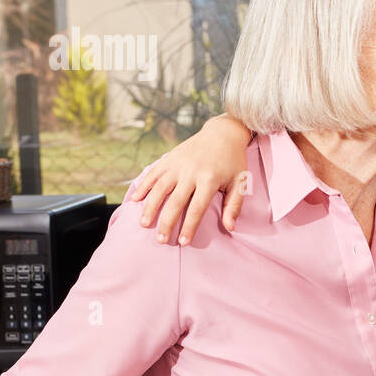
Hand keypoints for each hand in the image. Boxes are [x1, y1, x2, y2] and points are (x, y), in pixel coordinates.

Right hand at [125, 114, 252, 244]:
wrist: (223, 133)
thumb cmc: (233, 162)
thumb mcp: (240, 183)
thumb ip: (234, 206)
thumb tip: (230, 228)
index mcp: (209, 179)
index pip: (197, 208)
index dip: (189, 226)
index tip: (183, 242)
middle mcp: (191, 172)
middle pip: (175, 201)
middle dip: (167, 222)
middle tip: (161, 240)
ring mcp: (178, 164)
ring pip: (160, 188)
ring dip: (150, 207)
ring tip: (144, 224)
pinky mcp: (169, 158)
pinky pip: (153, 174)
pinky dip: (143, 186)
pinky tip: (135, 200)